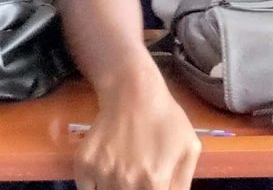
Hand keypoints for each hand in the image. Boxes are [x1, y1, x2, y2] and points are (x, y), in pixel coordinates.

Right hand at [73, 85, 200, 189]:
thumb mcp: (189, 149)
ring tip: (125, 173)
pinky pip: (86, 189)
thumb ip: (183, 184)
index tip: (153, 186)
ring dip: (115, 189)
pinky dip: (95, 186)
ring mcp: (102, 174)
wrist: (132, 91)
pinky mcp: (83, 164)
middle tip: (139, 179)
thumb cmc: (165, 119)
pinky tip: (107, 173)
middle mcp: (126, 183)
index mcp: (154, 182)